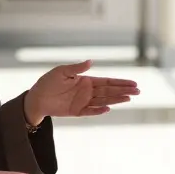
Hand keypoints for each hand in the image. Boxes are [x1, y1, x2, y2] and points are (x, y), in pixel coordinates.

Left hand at [24, 60, 138, 124]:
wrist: (36, 98)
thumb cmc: (48, 82)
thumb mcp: (62, 71)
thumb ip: (77, 68)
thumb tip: (91, 61)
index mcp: (86, 80)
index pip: (107, 82)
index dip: (120, 82)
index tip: (133, 83)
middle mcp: (88, 92)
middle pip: (109, 92)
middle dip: (123, 91)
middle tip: (138, 91)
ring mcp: (83, 102)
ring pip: (103, 101)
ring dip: (116, 100)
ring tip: (129, 99)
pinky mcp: (77, 111)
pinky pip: (90, 112)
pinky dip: (99, 111)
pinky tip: (108, 109)